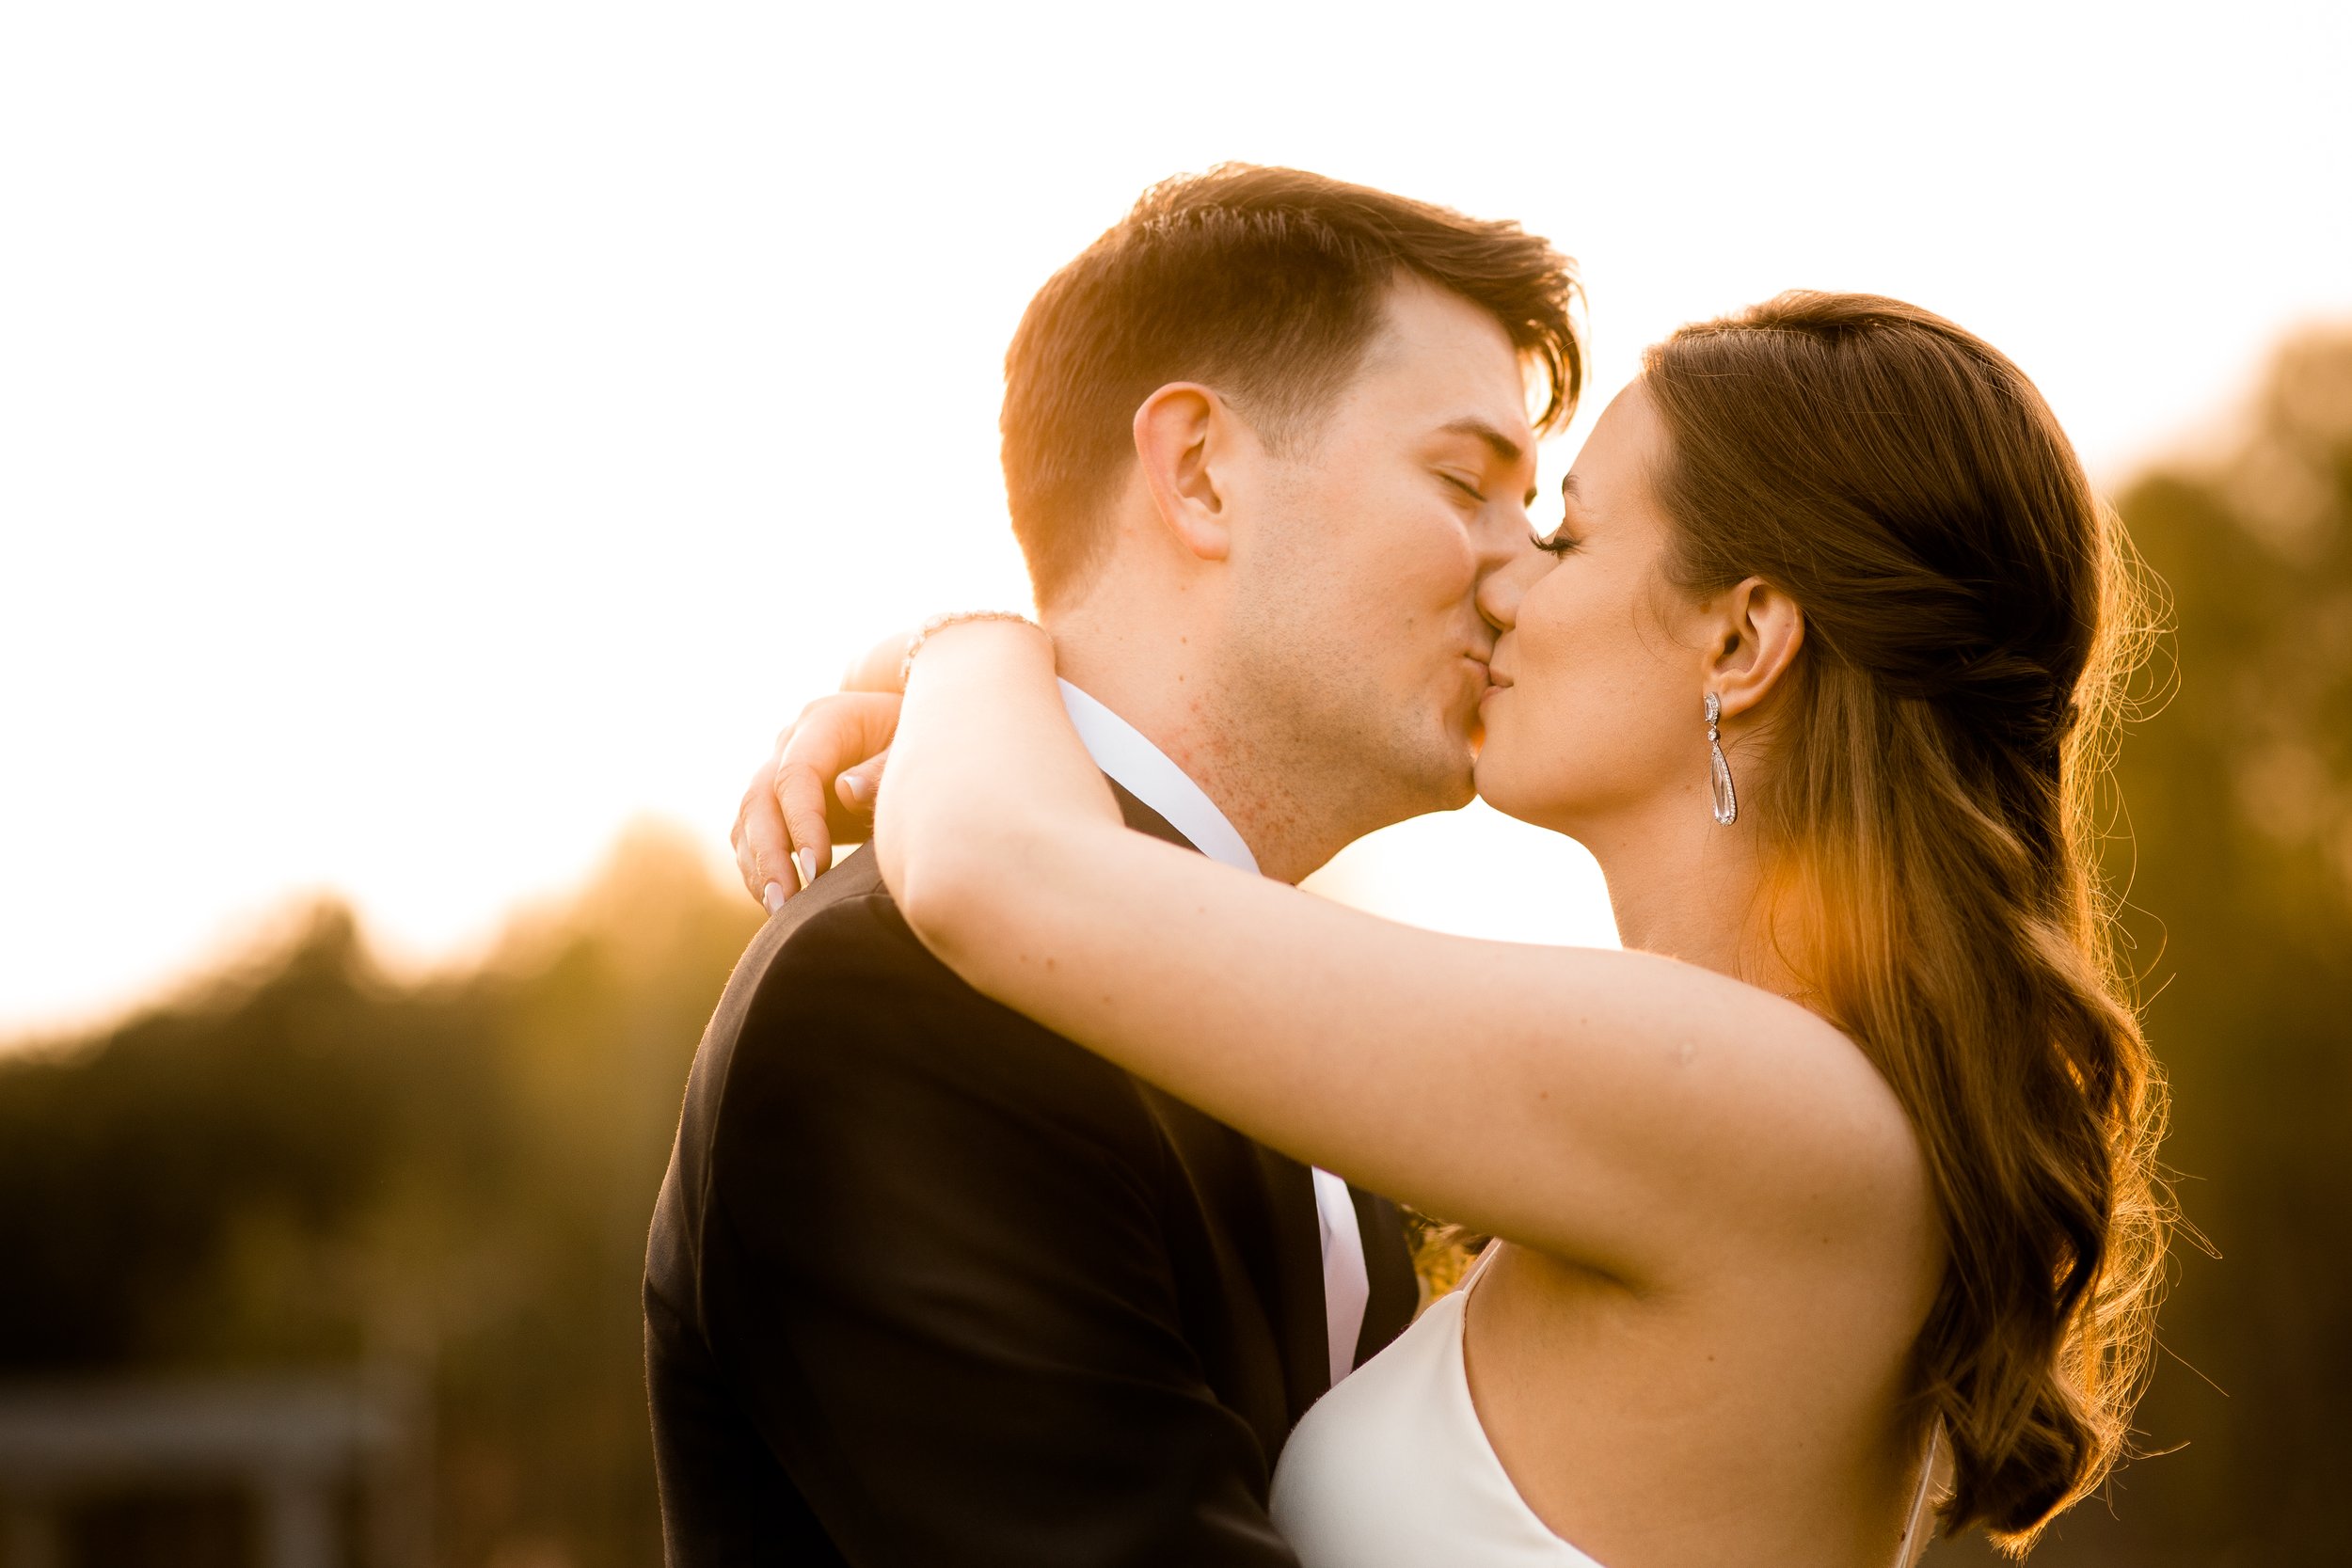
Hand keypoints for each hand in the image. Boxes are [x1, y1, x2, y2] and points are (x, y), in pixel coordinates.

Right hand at [732, 692, 902, 912]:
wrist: (908, 737)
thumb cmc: (917, 740)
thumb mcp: (913, 744)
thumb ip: (884, 766)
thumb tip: (846, 791)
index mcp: (825, 721)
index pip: (795, 774)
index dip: (801, 822)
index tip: (817, 868)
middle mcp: (791, 743)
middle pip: (760, 800)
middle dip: (769, 855)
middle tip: (784, 904)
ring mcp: (779, 771)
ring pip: (748, 821)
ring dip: (758, 869)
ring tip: (778, 913)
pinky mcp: (779, 802)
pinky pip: (753, 836)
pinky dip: (759, 870)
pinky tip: (777, 904)